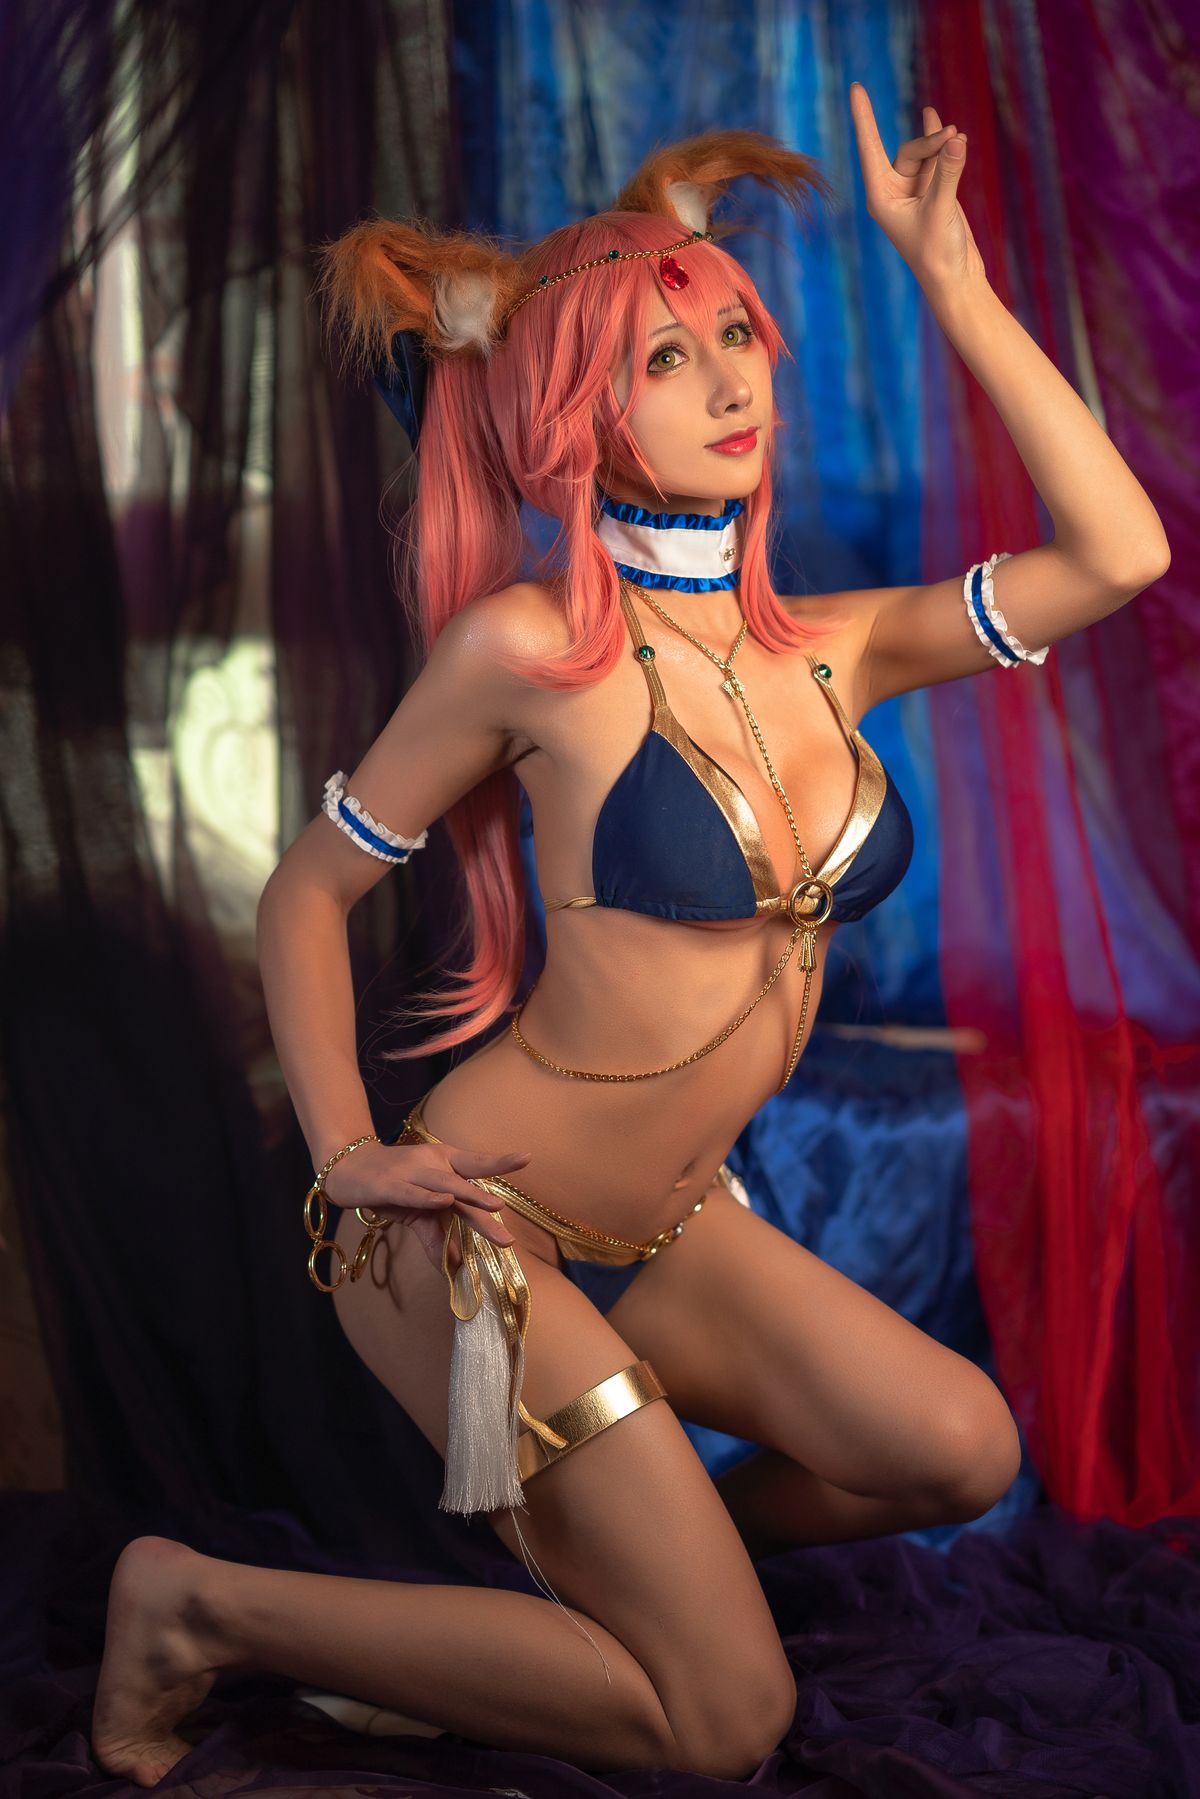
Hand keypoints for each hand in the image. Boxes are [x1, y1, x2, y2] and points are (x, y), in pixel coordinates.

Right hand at [325, 1139, 527, 1274]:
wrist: (348, 1168)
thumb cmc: (390, 1185)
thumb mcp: (417, 1212)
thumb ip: (436, 1237)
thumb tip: (453, 1269)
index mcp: (442, 1164)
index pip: (475, 1164)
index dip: (500, 1162)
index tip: (527, 1157)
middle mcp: (431, 1164)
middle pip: (466, 1186)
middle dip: (488, 1206)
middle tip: (509, 1234)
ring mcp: (411, 1172)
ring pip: (446, 1185)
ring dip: (470, 1197)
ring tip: (493, 1208)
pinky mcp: (390, 1185)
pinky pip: (413, 1193)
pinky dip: (428, 1198)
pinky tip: (445, 1201)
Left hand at [848, 82, 986, 293]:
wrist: (955, 279)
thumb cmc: (938, 253)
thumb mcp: (942, 210)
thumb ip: (948, 173)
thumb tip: (955, 140)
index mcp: (881, 197)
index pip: (869, 148)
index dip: (863, 117)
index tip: (855, 87)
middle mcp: (893, 192)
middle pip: (908, 150)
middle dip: (931, 142)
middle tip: (954, 138)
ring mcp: (913, 191)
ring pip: (925, 154)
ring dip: (941, 144)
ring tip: (958, 136)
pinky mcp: (933, 192)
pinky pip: (936, 159)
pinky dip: (943, 145)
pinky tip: (941, 123)